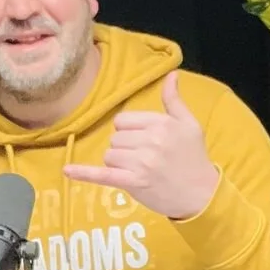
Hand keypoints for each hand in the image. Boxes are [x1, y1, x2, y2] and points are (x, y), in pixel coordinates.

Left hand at [63, 70, 221, 219]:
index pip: (123, 121)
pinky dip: (84, 174)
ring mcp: (141, 163)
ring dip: (119, 165)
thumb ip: (174, 101)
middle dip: (125, 149)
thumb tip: (171, 75)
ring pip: (109, 156)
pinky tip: (68, 171)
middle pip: (115, 139)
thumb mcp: (190, 124)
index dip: (129, 132)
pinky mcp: (133, 183)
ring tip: (140, 171)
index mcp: (161, 123)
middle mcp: (150, 141)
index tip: (143, 142)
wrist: (202, 195)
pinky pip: (103, 175)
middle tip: (146, 160)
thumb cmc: (195, 158)